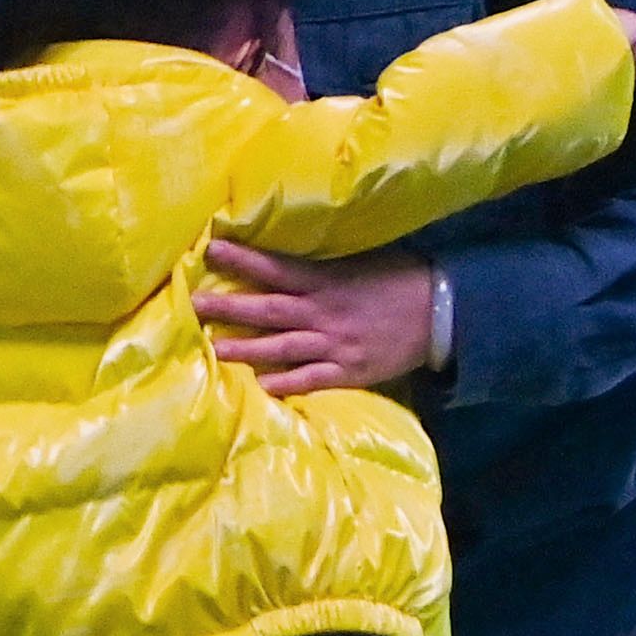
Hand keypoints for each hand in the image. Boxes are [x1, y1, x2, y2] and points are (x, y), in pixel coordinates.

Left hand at [200, 241, 434, 396]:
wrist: (440, 312)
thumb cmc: (397, 281)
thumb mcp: (359, 262)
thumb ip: (321, 264)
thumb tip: (283, 256)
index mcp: (326, 281)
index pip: (276, 267)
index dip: (243, 258)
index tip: (211, 248)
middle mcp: (324, 312)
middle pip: (268, 308)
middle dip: (229, 306)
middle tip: (194, 304)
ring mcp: (334, 344)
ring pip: (281, 347)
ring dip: (245, 348)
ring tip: (213, 347)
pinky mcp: (348, 372)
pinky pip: (311, 380)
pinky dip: (285, 384)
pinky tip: (259, 387)